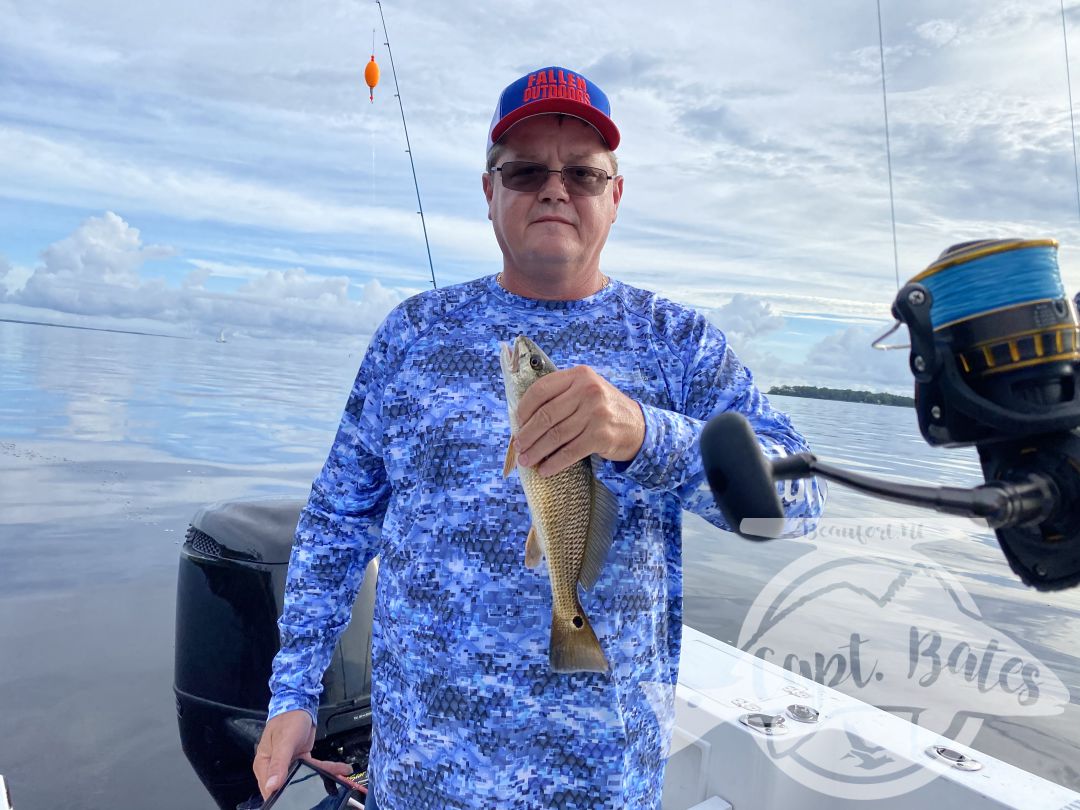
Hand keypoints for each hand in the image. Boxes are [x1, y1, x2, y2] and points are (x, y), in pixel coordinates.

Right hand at [253, 710, 351, 798]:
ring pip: (304, 777)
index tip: (298, 800)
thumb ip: (278, 764)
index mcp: (264, 764)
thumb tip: (271, 786)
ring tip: (339, 778)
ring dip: (322, 778)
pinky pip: (314, 768)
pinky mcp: (301, 759)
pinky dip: (326, 769)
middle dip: (305, 790)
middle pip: (288, 786)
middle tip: (322, 790)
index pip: (269, 789)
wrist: (299, 703)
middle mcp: (275, 766)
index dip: (281, 797)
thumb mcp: (284, 741)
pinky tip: (340, 770)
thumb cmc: (287, 719)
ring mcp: (289, 763)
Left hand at [514, 365, 644, 476]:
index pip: (541, 389)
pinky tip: (545, 469)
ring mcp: (596, 413)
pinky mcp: (601, 436)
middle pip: (546, 415)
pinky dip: (554, 463)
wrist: (638, 426)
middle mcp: (588, 390)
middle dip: (527, 434)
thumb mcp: (585, 391)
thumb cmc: (602, 409)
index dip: (524, 408)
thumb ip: (560, 396)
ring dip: (537, 451)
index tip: (517, 423)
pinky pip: (570, 452)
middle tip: (518, 447)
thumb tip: (523, 420)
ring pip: (556, 435)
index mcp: (579, 375)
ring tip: (526, 461)